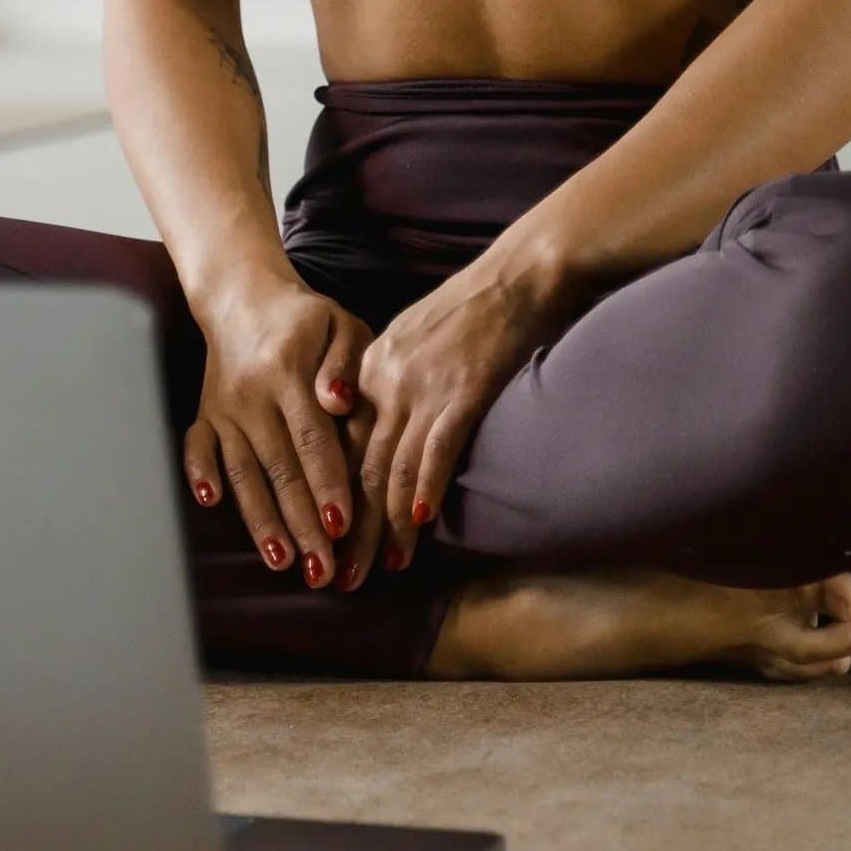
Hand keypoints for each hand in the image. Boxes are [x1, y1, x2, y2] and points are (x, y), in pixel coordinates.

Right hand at [181, 269, 371, 585]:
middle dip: (302, 522)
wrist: (244, 297)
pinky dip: (200, 474)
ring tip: (281, 560)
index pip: (312, 437)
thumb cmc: (307, 319)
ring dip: (260, 518)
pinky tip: (210, 503)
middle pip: (279, 466)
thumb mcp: (341, 325)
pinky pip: (197, 448)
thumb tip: (338, 400)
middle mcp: (251, 394)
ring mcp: (223, 407)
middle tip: (322, 569)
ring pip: (242, 470)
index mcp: (288, 371)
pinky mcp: (205, 414)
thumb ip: (346, 363)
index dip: (327, 483)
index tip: (342, 526)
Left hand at [339, 261, 571, 585]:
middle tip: (341, 577)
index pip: (344, 445)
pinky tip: (416, 523)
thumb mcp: (417, 339)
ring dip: (385, 525)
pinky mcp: (462, 390)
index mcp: (371, 367)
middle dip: (350, 528)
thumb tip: (390, 431)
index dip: (335, 497)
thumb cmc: (476, 306)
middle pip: (360, 464)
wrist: (521, 273)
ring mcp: (422, 384)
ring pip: (392, 466)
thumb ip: (396, 382)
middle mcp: (386, 378)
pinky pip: (436, 448)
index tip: (329, 540)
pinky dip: (424, 488)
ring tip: (379, 569)